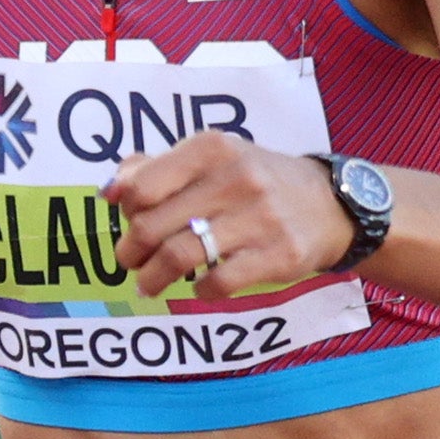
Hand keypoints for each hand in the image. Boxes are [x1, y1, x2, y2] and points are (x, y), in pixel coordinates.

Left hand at [104, 131, 356, 300]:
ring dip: (153, 278)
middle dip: (131, 251)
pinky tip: (198, 288)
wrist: (329, 204)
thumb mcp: (213, 158)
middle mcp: (236, 177)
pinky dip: (200, 290)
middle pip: (154, 225)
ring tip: (148, 284)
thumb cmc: (256, 181)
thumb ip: (158, 167)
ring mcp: (259, 217)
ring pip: (180, 256)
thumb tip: (110, 190)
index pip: (143, 185)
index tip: (130, 222)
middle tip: (130, 261)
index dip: (127, 210)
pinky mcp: (278, 254)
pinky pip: (219, 282)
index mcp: (213, 148)